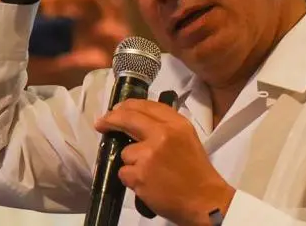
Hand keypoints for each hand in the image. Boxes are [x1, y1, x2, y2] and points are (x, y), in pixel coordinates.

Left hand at [95, 99, 234, 225]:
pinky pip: (124, 173)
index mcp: (176, 124)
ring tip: (150, 173)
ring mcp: (149, 154)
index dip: (126, 106)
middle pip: (128, 119)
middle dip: (110, 120)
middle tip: (101, 124)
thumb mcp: (187, 138)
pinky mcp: (140, 174)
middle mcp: (162, 134)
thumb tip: (137, 120)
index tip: (116, 110)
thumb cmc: (196, 171)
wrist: (205, 200)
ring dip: (131, 163)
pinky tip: (147, 184)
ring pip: (125, 153)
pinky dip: (131, 180)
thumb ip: (166, 126)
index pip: (146, 106)